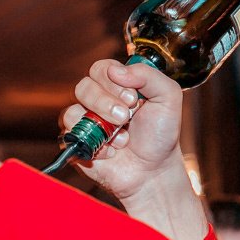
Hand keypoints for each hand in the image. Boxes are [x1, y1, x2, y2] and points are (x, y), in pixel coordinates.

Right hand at [61, 59, 184, 200]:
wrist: (154, 170)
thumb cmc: (160, 135)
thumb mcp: (168, 97)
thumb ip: (148, 75)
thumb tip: (116, 70)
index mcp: (117, 85)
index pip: (101, 69)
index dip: (114, 81)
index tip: (133, 98)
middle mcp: (98, 100)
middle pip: (84, 86)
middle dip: (107, 102)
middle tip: (127, 116)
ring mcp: (85, 121)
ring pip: (73, 110)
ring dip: (102, 125)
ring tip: (122, 137)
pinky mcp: (77, 142)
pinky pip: (71, 135)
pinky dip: (95, 144)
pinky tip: (112, 151)